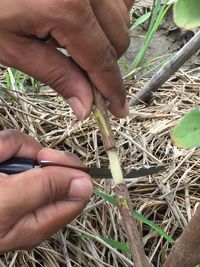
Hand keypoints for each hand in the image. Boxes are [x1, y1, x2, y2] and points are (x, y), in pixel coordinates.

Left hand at [0, 0, 133, 119]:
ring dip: (106, 40)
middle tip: (82, 73)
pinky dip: (110, 16)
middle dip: (105, 65)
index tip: (119, 109)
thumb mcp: (13, 47)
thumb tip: (86, 106)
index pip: (103, 61)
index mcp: (68, 7)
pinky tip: (88, 22)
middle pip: (118, 41)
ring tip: (72, 40)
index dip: (113, 90)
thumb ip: (56, 75)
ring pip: (121, 20)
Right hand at [0, 130, 92, 252]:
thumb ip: (46, 190)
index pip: (77, 192)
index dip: (67, 169)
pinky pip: (10, 147)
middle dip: (25, 155)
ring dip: (6, 149)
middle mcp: (31, 201)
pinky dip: (0, 147)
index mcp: (39, 218)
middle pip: (50, 165)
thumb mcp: (5, 201)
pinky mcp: (6, 169)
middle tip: (3, 159)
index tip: (46, 158)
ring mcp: (16, 183)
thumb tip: (87, 184)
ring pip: (27, 151)